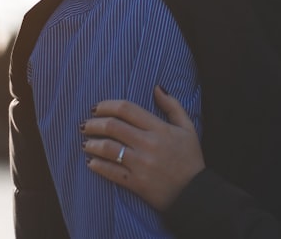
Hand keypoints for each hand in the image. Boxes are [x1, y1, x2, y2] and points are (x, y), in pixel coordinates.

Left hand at [82, 85, 204, 210]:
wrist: (195, 193)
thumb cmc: (190, 158)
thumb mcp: (188, 128)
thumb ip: (172, 106)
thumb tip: (157, 87)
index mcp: (159, 128)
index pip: (127, 109)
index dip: (107, 105)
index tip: (96, 108)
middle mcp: (148, 144)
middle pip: (113, 126)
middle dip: (94, 123)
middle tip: (86, 124)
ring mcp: (141, 164)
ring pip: (108, 148)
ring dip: (92, 143)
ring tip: (85, 142)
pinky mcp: (136, 183)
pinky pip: (110, 171)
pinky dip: (97, 165)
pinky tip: (90, 161)